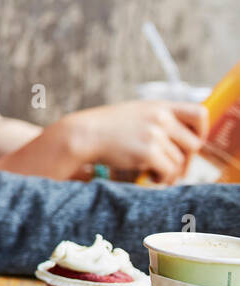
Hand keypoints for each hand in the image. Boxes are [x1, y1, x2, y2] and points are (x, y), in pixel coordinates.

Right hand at [63, 100, 208, 184]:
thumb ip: (158, 120)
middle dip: (186, 160)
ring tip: (155, 174)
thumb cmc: (106, 127)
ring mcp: (154, 134)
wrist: (83, 134)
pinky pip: (168, 171)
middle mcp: (160, 118)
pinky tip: (150, 177)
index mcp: (159, 106)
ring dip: (170, 172)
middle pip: (193, 144)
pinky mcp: (148, 152)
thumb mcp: (135, 113)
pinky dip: (161, 178)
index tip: (192, 141)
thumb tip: (182, 140)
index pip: (200, 114)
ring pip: (180, 161)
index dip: (202, 131)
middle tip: (174, 168)